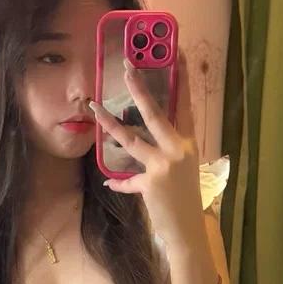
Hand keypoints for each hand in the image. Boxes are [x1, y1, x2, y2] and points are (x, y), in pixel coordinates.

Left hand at [89, 50, 205, 250]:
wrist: (188, 230)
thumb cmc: (184, 198)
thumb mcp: (182, 168)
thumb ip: (167, 149)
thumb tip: (145, 134)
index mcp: (187, 143)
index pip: (184, 104)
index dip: (181, 78)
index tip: (176, 53)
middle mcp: (178, 149)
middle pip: (155, 113)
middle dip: (140, 89)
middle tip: (128, 67)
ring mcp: (164, 165)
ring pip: (131, 138)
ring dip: (109, 123)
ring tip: (94, 108)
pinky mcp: (150, 182)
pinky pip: (127, 179)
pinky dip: (119, 183)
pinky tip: (110, 183)